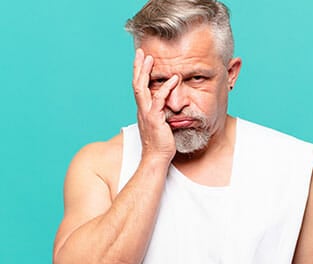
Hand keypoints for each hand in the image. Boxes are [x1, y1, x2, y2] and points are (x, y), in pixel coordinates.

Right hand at [133, 48, 178, 162]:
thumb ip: (160, 114)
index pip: (139, 89)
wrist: (156, 158)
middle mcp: (142, 110)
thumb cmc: (160, 145)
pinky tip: (174, 79)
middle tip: (141, 53)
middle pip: (137, 84)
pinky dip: (166, 88)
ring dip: (145, 72)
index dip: (139, 74)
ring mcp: (147, 114)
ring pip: (142, 89)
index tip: (141, 61)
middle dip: (138, 67)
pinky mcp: (154, 119)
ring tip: (150, 58)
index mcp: (143, 111)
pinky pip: (159, 100)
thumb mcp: (159, 126)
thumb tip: (167, 108)